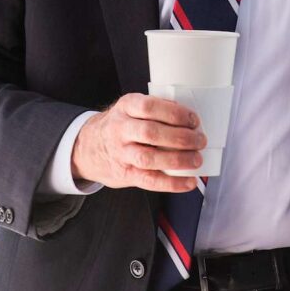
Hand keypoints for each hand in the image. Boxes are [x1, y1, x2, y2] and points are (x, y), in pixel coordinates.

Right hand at [71, 93, 206, 191]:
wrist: (89, 147)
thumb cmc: (121, 126)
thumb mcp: (131, 109)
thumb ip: (156, 111)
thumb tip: (190, 119)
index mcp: (126, 107)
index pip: (149, 106)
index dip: (174, 113)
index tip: (193, 120)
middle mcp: (120, 129)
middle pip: (151, 133)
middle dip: (180, 138)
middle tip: (200, 140)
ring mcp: (121, 153)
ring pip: (149, 158)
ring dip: (177, 160)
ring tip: (196, 159)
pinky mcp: (124, 173)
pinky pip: (149, 180)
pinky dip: (171, 183)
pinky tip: (188, 182)